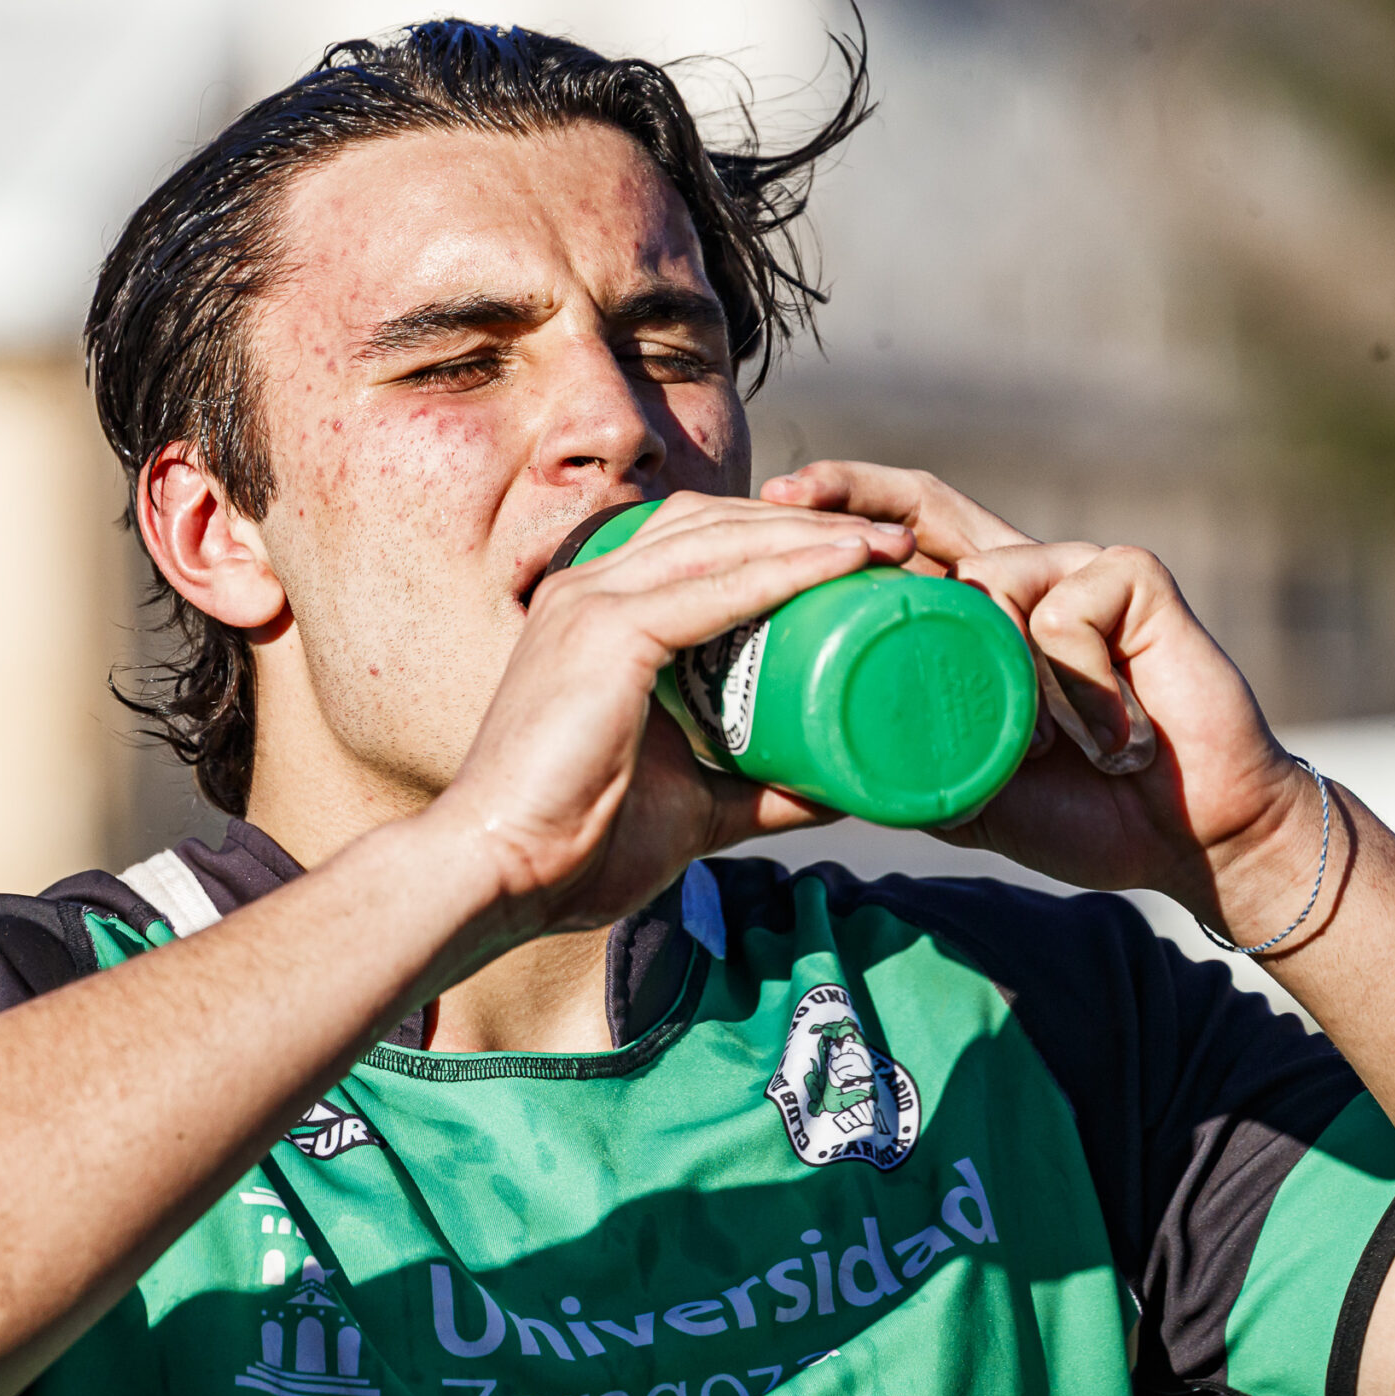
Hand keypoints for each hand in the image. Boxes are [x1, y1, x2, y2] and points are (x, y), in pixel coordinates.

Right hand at [429, 493, 913, 950]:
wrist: (501, 873)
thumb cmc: (579, 844)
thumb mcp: (691, 804)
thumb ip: (756, 789)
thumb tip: (835, 792)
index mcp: (596, 612)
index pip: (699, 544)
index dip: (779, 538)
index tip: (860, 559)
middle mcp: (589, 587)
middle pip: (717, 524)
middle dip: (808, 522)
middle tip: (893, 543)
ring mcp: (593, 601)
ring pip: (723, 540)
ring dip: (811, 534)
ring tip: (888, 543)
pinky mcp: (607, 632)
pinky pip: (718, 586)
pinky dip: (787, 569)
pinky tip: (843, 563)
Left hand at [761, 462, 1312, 925]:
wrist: (1191, 841)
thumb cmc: (1083, 812)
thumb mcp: (966, 786)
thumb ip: (901, 759)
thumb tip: (798, 768)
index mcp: (982, 614)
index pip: (898, 536)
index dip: (837, 511)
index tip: (764, 506)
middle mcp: (1026, 572)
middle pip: (926, 501)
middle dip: (852, 491)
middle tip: (789, 496)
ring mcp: (1082, 566)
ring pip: (988, 578)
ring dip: (999, 674)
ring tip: (1051, 749)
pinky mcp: (1134, 577)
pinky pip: (1062, 613)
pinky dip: (1074, 689)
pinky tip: (1113, 745)